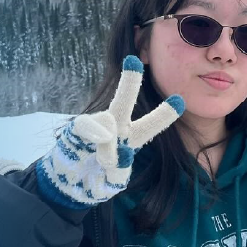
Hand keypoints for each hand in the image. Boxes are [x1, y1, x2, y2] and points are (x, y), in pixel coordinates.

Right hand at [38, 56, 184, 208]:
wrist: (67, 186)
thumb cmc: (95, 180)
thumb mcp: (113, 181)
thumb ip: (117, 166)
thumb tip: (108, 136)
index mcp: (130, 139)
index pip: (150, 125)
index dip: (163, 114)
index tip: (180, 101)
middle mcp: (113, 128)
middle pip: (122, 101)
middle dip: (129, 81)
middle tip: (132, 61)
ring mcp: (93, 127)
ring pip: (107, 121)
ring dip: (108, 145)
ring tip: (104, 162)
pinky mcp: (75, 129)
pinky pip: (85, 125)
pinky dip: (94, 133)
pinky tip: (96, 141)